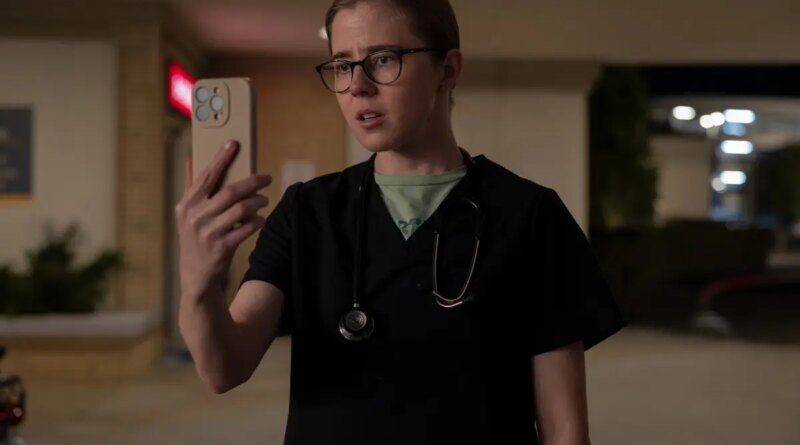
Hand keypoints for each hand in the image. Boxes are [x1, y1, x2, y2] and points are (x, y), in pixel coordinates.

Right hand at [175, 140, 271, 299]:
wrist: (196, 274)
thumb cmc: (195, 237)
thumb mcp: (187, 213)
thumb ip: (190, 186)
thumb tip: (189, 158)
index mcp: (187, 204)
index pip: (207, 176)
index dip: (221, 158)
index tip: (233, 144)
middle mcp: (196, 217)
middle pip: (231, 192)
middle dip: (252, 182)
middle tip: (266, 178)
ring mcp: (209, 233)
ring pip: (242, 210)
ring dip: (258, 202)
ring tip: (264, 200)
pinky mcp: (222, 247)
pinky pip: (247, 228)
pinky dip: (257, 221)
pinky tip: (261, 218)